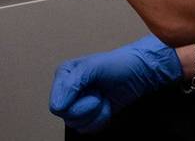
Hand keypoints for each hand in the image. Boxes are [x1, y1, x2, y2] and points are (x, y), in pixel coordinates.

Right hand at [49, 34, 182, 133]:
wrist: (138, 73)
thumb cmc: (118, 64)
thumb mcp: (93, 67)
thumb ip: (71, 84)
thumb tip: (57, 106)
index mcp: (63, 75)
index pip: (56, 105)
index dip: (75, 104)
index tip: (91, 91)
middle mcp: (67, 90)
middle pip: (67, 117)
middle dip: (89, 108)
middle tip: (99, 93)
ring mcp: (78, 104)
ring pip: (78, 125)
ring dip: (97, 114)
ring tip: (103, 98)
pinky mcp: (90, 115)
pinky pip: (89, 129)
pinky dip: (101, 120)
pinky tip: (107, 105)